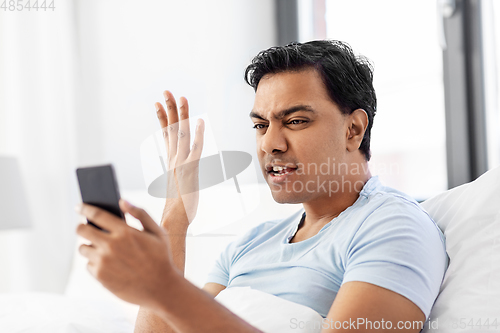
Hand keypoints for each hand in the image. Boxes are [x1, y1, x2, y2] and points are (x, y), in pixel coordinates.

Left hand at [76, 200, 178, 307]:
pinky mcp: (100, 276)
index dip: (85, 208)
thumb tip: (122, 201)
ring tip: (100, 247)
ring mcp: (104, 262)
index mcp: (125, 232)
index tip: (79, 206)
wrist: (161, 288)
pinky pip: (88, 264)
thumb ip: (140, 214)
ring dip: (89, 245)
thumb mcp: (158, 232)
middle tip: (85, 227)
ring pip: (82, 248)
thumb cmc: (161, 258)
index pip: (97, 214)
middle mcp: (111, 246)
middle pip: (82, 230)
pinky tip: (108, 263)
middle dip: (81, 226)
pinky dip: (95, 262)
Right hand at [155, 91, 204, 227]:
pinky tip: (200, 122)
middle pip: (171, 129)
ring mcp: (181, 164)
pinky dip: (198, 135)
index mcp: (170, 162)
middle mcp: (174, 160)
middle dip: (169, 109)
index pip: (165, 135)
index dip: (163, 119)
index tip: (158, 103)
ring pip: (181, 135)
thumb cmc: (176, 208)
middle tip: (167, 91)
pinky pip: (195, 149)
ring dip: (182, 115)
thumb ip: (175, 176)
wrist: (174, 221)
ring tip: (181, 98)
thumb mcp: (176, 187)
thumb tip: (175, 172)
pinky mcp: (190, 171)